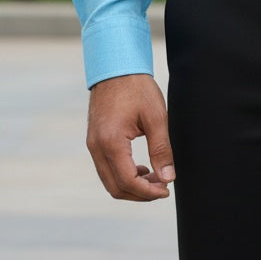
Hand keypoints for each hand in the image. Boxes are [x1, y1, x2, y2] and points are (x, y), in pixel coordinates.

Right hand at [86, 73, 174, 200]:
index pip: (127, 181)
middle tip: (162, 187)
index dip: (148, 192)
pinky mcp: (94, 140)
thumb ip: (161, 149)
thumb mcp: (155, 116)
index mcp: (111, 142)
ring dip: (131, 186)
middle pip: (115, 187)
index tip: (166, 190)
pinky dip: (122, 175)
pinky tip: (140, 168)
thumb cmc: (136, 87)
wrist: (116, 66)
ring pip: (109, 180)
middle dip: (140, 194)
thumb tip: (168, 177)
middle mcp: (97, 147)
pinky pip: (105, 168)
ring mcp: (92, 144)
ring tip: (154, 178)